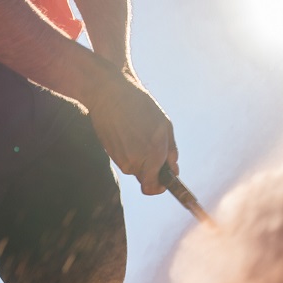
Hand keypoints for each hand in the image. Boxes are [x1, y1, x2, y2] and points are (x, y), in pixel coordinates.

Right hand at [84, 65, 177, 194]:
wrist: (108, 94)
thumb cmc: (140, 106)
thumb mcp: (165, 126)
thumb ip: (171, 152)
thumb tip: (174, 170)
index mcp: (153, 155)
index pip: (153, 188)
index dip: (160, 187)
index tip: (165, 180)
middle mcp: (135, 162)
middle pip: (146, 177)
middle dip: (152, 167)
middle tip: (154, 144)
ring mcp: (120, 159)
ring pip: (135, 167)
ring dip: (140, 156)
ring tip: (139, 132)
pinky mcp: (110, 153)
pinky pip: (125, 159)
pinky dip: (129, 150)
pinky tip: (129, 132)